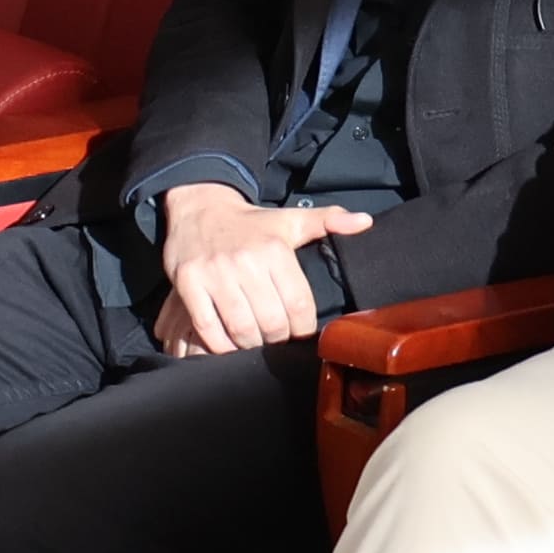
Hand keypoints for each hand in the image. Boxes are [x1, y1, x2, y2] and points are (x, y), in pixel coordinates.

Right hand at [152, 182, 364, 354]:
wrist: (199, 207)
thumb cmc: (250, 223)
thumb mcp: (290, 220)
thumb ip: (328, 221)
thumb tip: (365, 222)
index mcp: (274, 249)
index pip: (299, 305)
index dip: (303, 329)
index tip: (299, 333)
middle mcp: (245, 260)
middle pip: (271, 322)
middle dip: (277, 340)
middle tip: (276, 341)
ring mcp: (214, 273)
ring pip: (241, 329)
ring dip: (250, 345)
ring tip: (254, 343)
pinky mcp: (188, 283)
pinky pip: (207, 328)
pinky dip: (220, 344)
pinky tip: (228, 343)